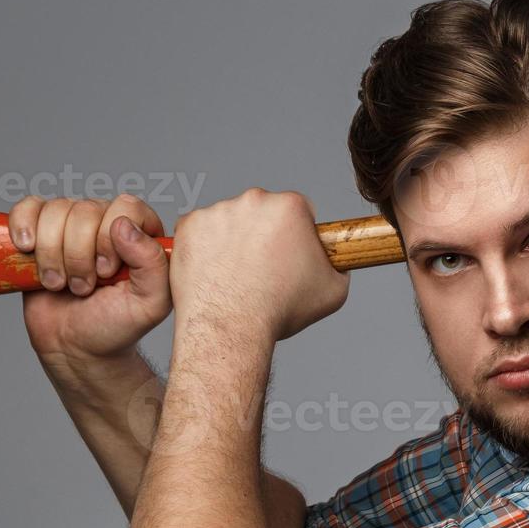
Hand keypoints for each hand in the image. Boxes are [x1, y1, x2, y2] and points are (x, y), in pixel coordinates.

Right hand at [11, 194, 171, 366]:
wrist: (75, 346)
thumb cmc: (115, 326)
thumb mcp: (150, 304)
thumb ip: (153, 265)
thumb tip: (124, 225)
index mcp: (142, 234)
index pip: (126, 207)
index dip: (109, 238)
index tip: (106, 272)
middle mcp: (107, 222)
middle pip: (85, 210)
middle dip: (78, 255)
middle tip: (83, 286)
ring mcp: (72, 224)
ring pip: (55, 210)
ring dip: (51, 253)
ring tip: (59, 283)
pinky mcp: (40, 231)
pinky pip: (27, 207)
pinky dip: (22, 225)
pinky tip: (27, 249)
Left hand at [168, 188, 349, 343]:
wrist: (231, 327)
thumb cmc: (279, 309)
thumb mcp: (333, 290)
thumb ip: (338, 265)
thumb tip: (335, 261)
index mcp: (290, 207)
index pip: (299, 211)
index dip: (298, 235)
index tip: (290, 254)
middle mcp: (253, 200)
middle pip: (263, 212)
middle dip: (264, 234)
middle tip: (264, 269)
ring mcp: (217, 211)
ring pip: (230, 221)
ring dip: (234, 240)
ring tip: (238, 275)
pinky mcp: (189, 225)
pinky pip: (201, 232)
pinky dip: (206, 248)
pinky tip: (217, 272)